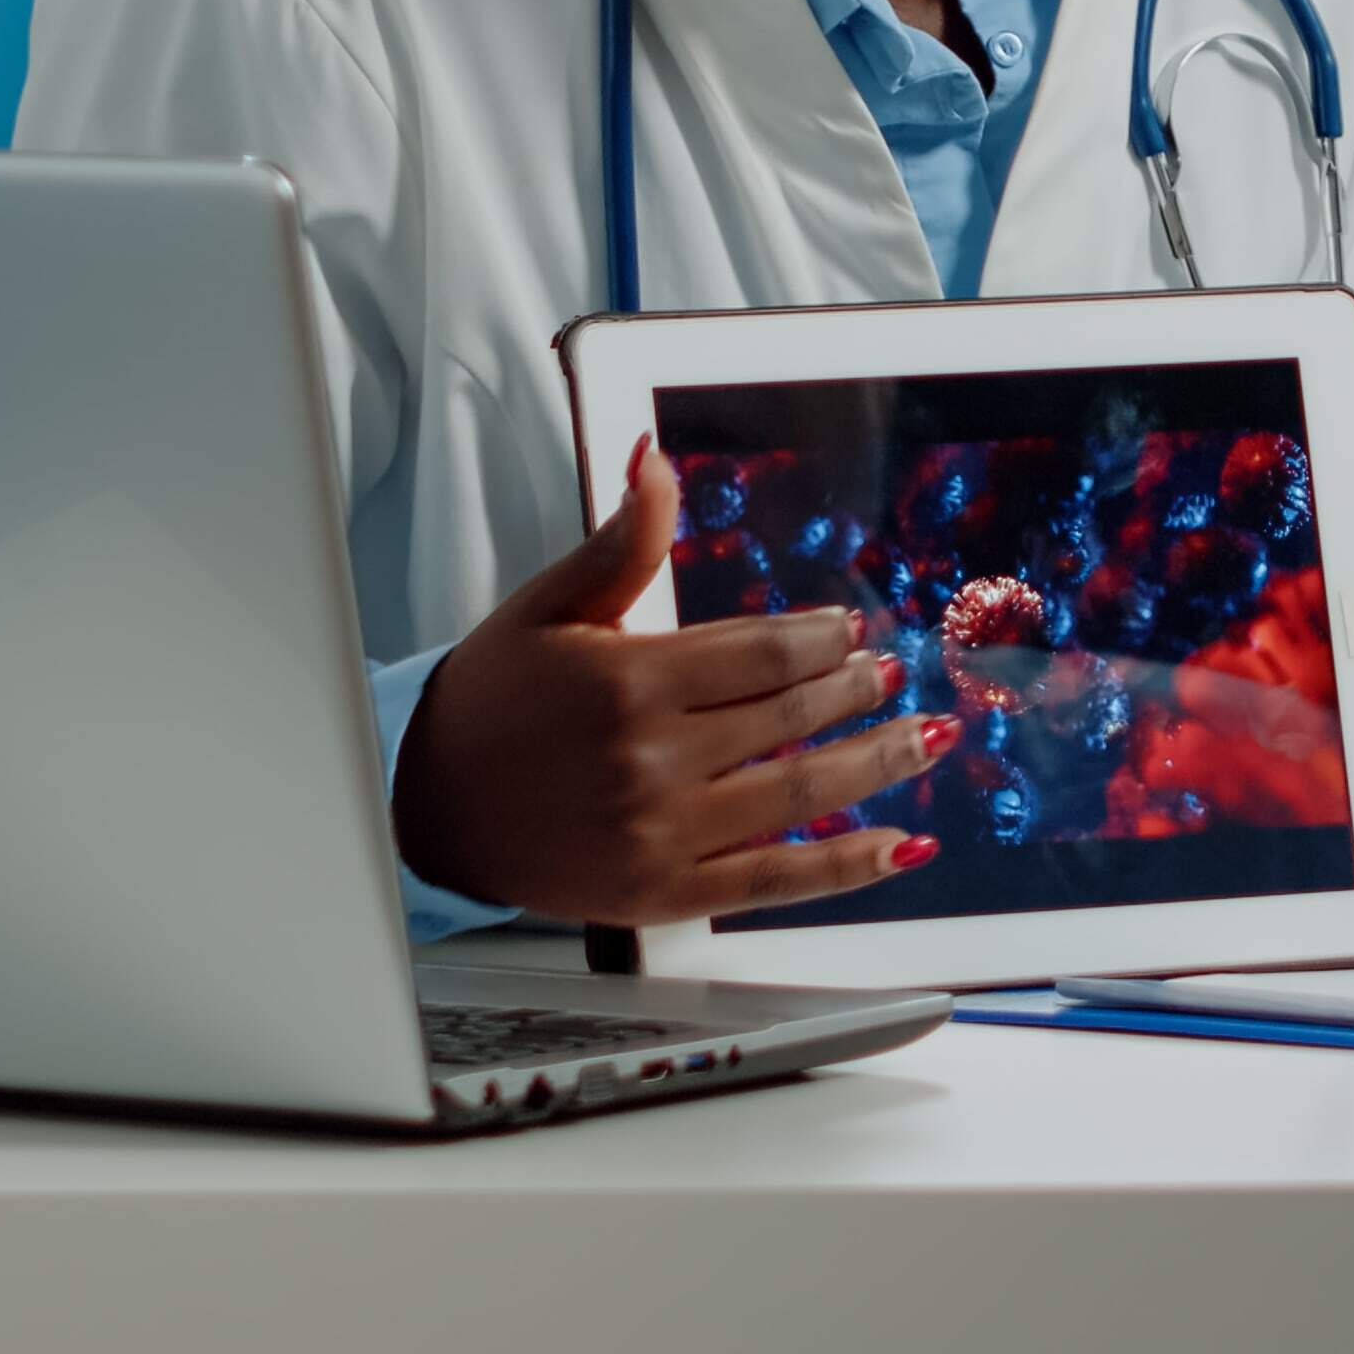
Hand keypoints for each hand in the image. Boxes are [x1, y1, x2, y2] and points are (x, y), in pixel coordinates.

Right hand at [389, 445, 953, 927]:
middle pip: (790, 715)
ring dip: (876, 762)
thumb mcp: (550, 607)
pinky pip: (776, 879)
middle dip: (855, 691)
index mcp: (629, 680)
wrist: (425, 808)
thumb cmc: (489, 700)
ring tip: (928, 736)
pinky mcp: (664, 894)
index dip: (821, 640)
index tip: (851, 630)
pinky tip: (904, 845)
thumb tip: (656, 458)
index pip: (762, 653)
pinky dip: (847, 864)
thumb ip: (622, 541)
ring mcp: (662, 833)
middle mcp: (653, 758)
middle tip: (893, 674)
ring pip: (799, 792)